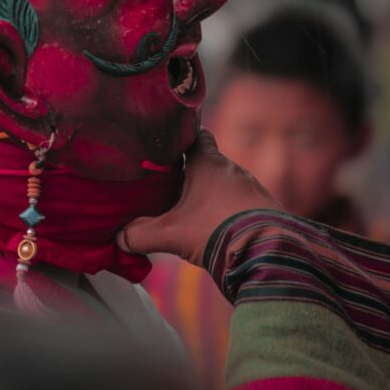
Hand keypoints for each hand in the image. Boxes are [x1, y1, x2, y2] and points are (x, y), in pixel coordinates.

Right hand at [117, 129, 280, 264]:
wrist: (268, 252)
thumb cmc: (217, 230)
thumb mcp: (171, 233)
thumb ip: (141, 234)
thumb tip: (121, 238)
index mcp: (209, 163)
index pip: (196, 136)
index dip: (182, 138)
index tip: (169, 145)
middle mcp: (233, 169)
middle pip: (209, 163)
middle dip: (193, 174)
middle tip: (173, 188)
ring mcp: (252, 188)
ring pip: (227, 184)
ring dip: (213, 195)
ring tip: (196, 214)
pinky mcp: (265, 208)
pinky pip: (243, 203)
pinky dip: (230, 212)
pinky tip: (220, 229)